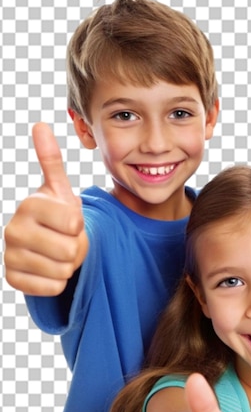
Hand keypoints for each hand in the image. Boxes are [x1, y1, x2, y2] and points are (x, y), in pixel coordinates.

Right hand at [3, 123, 87, 295]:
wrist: (46, 244)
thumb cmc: (57, 215)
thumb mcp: (60, 189)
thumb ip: (51, 160)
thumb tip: (41, 125)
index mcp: (29, 204)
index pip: (74, 222)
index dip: (79, 225)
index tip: (68, 221)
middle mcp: (13, 229)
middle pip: (69, 248)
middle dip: (75, 247)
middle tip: (64, 240)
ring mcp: (10, 255)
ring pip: (62, 270)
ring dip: (67, 264)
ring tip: (57, 252)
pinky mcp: (12, 278)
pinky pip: (52, 287)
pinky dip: (58, 281)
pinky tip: (48, 268)